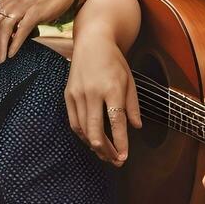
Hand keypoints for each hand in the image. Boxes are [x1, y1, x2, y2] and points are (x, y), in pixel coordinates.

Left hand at [0, 0, 74, 68]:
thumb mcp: (23, 3)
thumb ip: (12, 16)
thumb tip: (6, 36)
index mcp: (4, 1)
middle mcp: (10, 3)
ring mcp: (22, 7)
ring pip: (2, 29)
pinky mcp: (36, 12)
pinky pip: (21, 29)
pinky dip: (14, 44)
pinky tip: (10, 55)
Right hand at [63, 32, 141, 164]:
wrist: (93, 42)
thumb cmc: (114, 61)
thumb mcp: (130, 80)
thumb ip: (133, 105)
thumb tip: (136, 127)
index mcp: (112, 87)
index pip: (116, 121)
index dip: (120, 142)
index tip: (124, 157)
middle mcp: (93, 92)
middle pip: (96, 129)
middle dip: (106, 150)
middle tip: (115, 161)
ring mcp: (78, 94)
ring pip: (83, 129)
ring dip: (94, 145)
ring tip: (105, 155)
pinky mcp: (68, 95)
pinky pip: (74, 122)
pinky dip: (83, 135)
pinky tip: (92, 141)